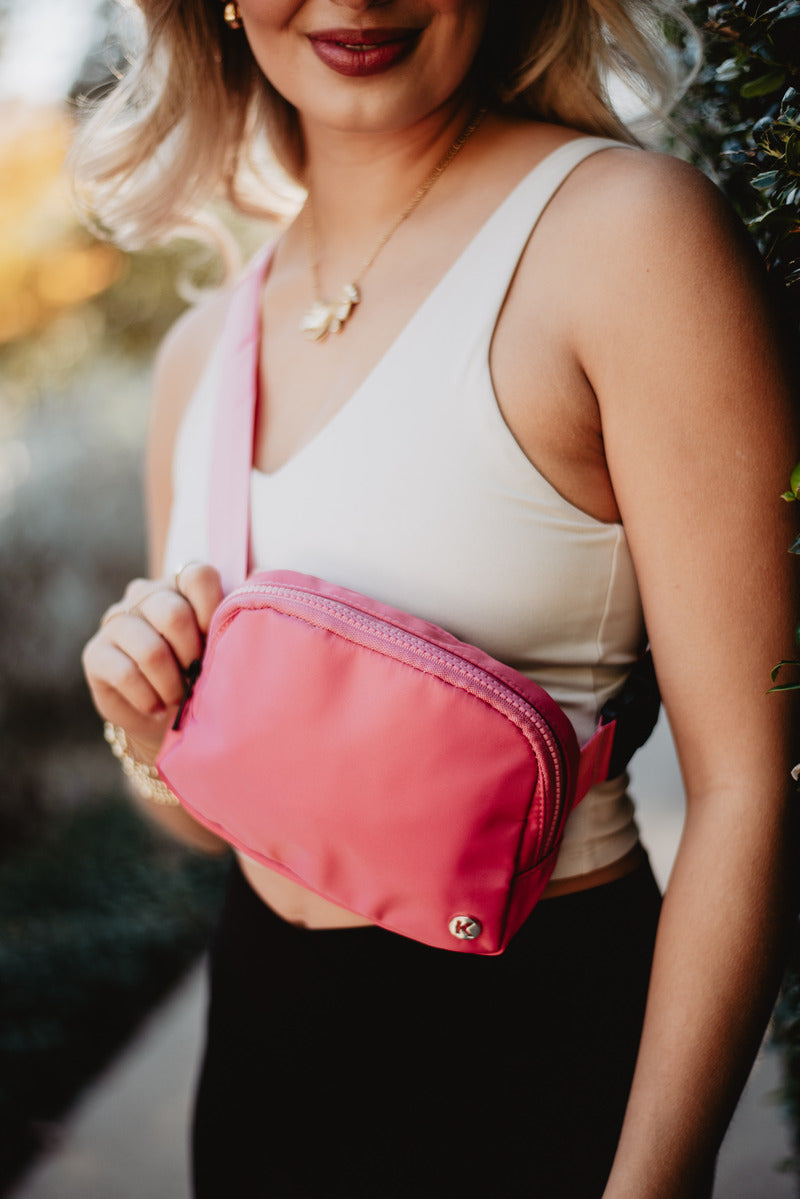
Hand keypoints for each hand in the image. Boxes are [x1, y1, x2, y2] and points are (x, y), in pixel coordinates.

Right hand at [82, 562, 222, 761]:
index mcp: (179, 585)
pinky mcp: (95, 653)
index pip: (198, 575)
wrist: (164, 716)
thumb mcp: (221, 645)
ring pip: (150, 650)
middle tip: (196, 677)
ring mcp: (116, 621)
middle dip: (192, 656)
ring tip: (177, 698)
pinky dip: (148, 698)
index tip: (214, 640)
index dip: (212, 610)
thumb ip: (234, 615)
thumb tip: (260, 580)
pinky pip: (125, 674)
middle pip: (174, 614)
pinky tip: (156, 707)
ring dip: (171, 684)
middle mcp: (144, 595)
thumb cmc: (200, 674)